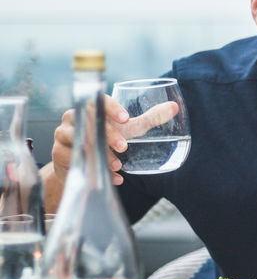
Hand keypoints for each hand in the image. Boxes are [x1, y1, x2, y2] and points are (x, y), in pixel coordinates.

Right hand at [50, 95, 178, 187]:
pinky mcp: (59, 154)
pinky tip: (113, 178)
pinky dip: (96, 170)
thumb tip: (175, 107)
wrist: (81, 163)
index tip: (126, 118)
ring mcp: (63, 135)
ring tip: (119, 166)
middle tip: (124, 147)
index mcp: (90, 107)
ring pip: (80, 142)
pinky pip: (76, 161)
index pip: (99, 101)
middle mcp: (74, 117)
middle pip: (89, 122)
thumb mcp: (128, 128)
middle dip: (107, 135)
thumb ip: (150, 118)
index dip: (112, 109)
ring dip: (101, 155)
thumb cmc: (106, 139)